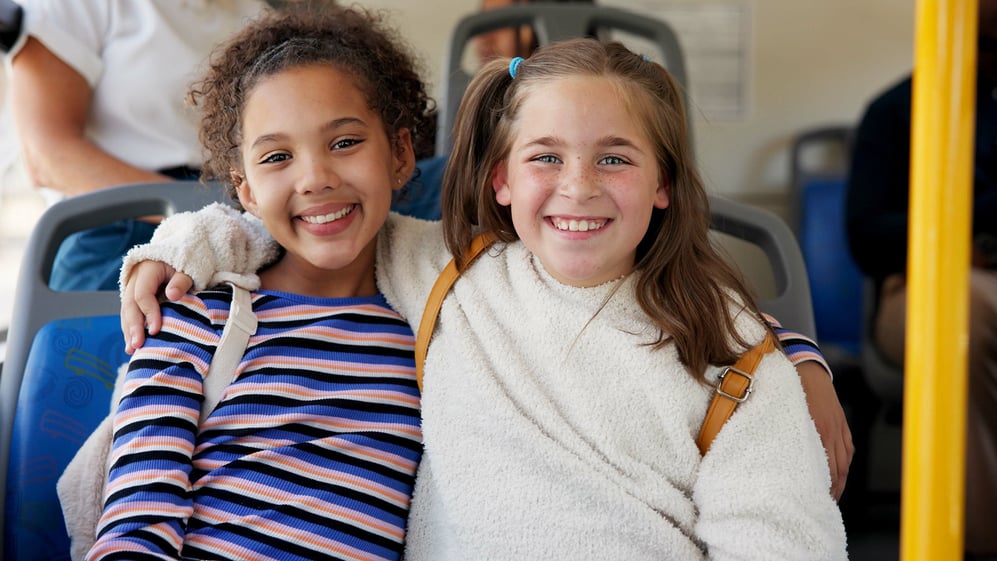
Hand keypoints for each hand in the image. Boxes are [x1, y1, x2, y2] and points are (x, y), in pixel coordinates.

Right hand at [120, 261, 193, 353]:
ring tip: (132, 350)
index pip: (143, 295)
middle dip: (133, 326)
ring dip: (129, 331)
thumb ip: (181, 281)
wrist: (176, 261)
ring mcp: (131, 289)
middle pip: (130, 305)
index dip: (149, 313)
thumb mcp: (187, 269)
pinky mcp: (134, 298)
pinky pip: (130, 314)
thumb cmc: (185, 266)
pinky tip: (132, 344)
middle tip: (137, 345)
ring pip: (126, 311)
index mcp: (146, 270)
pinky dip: (131, 328)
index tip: (155, 331)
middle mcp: (134, 280)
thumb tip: (172, 295)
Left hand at [798, 361, 853, 500]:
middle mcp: (832, 431)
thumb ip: (785, 435)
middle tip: (824, 504)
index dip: (825, 487)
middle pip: (838, 470)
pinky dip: (845, 465)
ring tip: (832, 495)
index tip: (816, 500)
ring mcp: (840, 428)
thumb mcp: (784, 413)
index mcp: (817, 430)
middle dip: (834, 490)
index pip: (826, 469)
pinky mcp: (843, 424)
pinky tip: (840, 474)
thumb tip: (778, 458)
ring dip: (840, 481)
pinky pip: (848, 450)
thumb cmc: (790, 390)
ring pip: (844, 462)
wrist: (806, 368)